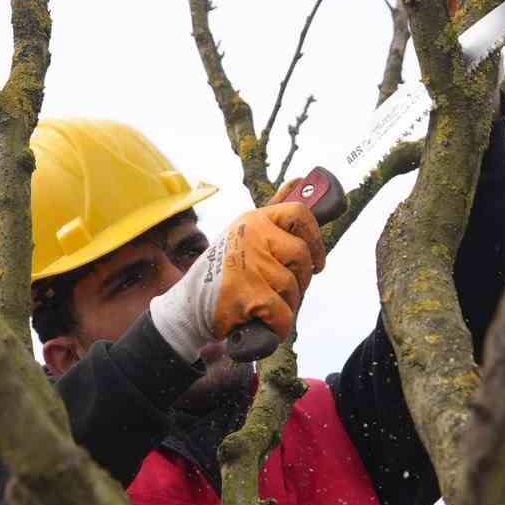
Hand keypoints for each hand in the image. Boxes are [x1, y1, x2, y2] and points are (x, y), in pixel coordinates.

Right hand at [148, 201, 325, 361]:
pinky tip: (265, 323)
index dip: (314, 238)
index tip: (316, 260)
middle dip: (300, 279)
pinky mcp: (249, 295)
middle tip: (284, 290)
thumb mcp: (245, 234)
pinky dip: (279, 325)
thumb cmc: (224, 272)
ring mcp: (251, 265)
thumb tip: (301, 179)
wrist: (188, 307)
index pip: (299, 213)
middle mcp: (252, 237)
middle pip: (302, 256)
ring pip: (293, 287)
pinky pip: (283, 313)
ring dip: (286, 304)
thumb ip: (275, 211)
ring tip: (264, 306)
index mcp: (254, 220)